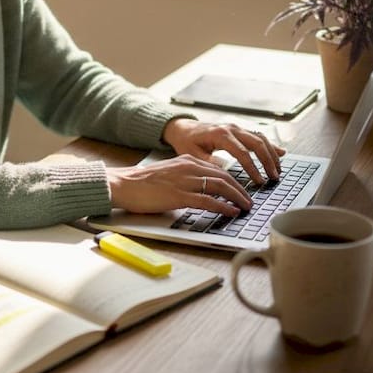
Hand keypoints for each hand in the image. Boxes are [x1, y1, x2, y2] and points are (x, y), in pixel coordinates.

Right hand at [106, 155, 251, 215]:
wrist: (122, 184)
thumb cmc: (142, 183)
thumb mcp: (169, 174)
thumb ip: (185, 178)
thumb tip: (200, 191)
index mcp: (186, 160)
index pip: (217, 169)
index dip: (233, 181)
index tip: (242, 190)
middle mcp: (188, 167)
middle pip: (224, 176)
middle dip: (240, 189)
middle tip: (249, 201)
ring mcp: (184, 181)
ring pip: (220, 186)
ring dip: (236, 197)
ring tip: (245, 207)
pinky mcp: (178, 196)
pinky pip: (207, 201)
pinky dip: (223, 206)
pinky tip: (231, 212)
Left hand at [160, 118, 284, 184]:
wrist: (184, 129)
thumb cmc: (187, 142)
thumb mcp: (192, 155)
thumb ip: (208, 163)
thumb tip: (224, 173)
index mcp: (220, 134)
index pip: (242, 153)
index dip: (253, 168)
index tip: (259, 182)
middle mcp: (231, 128)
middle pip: (257, 143)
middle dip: (268, 161)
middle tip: (274, 177)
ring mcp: (237, 128)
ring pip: (260, 138)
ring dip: (272, 154)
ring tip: (278, 170)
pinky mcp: (239, 130)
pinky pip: (258, 136)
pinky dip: (270, 145)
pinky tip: (281, 153)